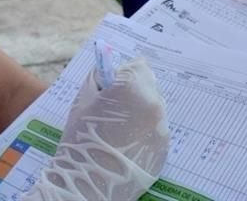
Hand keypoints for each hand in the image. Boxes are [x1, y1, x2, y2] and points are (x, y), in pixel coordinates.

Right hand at [22, 58, 169, 200]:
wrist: (89, 181)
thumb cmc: (81, 138)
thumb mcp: (82, 99)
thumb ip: (98, 78)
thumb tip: (107, 69)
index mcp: (133, 87)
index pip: (138, 66)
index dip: (123, 76)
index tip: (112, 88)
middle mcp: (154, 105)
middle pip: (149, 87)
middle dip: (134, 93)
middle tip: (114, 111)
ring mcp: (162, 129)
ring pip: (153, 111)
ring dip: (140, 115)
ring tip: (118, 132)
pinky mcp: (165, 149)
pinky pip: (156, 132)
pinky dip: (144, 134)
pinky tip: (126, 146)